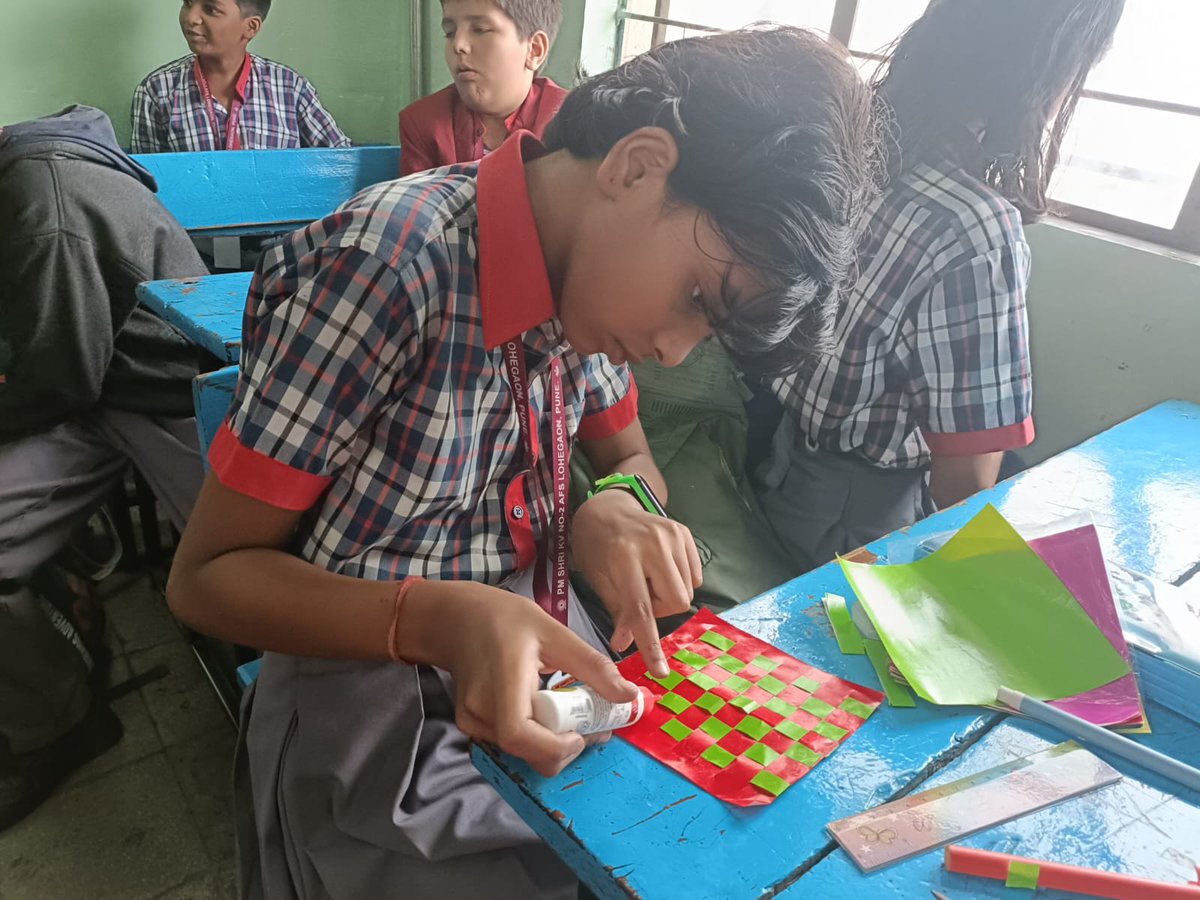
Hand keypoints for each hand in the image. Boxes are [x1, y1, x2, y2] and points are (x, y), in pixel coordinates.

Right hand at [409, 581, 637, 776]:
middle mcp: (480, 710)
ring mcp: (472, 722)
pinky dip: (536, 737)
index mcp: (502, 683)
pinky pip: (511, 743)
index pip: (520, 735)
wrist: (457, 618)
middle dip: (565, 747)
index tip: (582, 734)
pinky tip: (548, 713)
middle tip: (593, 723)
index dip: (555, 747)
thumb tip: (628, 696)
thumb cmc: (505, 619)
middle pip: (527, 753)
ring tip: (573, 713)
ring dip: (553, 743)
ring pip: (521, 752)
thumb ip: (592, 667)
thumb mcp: (555, 633)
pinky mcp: (471, 726)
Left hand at [570, 489, 703, 676]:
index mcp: (624, 557)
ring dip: (669, 595)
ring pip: (688, 591)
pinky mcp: (684, 533)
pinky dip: (680, 581)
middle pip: (676, 602)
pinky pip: (695, 575)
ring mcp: (673, 535)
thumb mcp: (598, 579)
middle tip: (640, 596)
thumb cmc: (596, 546)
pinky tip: (660, 568)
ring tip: (648, 579)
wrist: (607, 507)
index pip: (641, 609)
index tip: (660, 670)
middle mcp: (653, 543)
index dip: (650, 643)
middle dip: (660, 609)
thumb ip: (617, 610)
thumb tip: (625, 644)